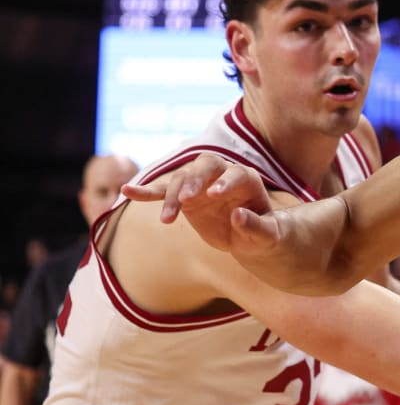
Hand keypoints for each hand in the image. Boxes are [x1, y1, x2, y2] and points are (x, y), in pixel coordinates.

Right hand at [121, 154, 271, 250]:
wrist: (250, 238)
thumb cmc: (264, 235)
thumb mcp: (267, 235)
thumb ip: (256, 226)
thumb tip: (238, 215)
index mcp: (247, 180)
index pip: (235, 174)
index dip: (224, 182)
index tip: (213, 195)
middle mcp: (221, 175)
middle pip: (205, 167)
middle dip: (193, 180)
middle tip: (185, 199)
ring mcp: (200, 184)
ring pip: (180, 181)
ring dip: (171, 197)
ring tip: (167, 219)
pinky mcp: (184, 196)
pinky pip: (162, 191)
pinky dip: (146, 192)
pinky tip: (127, 191)